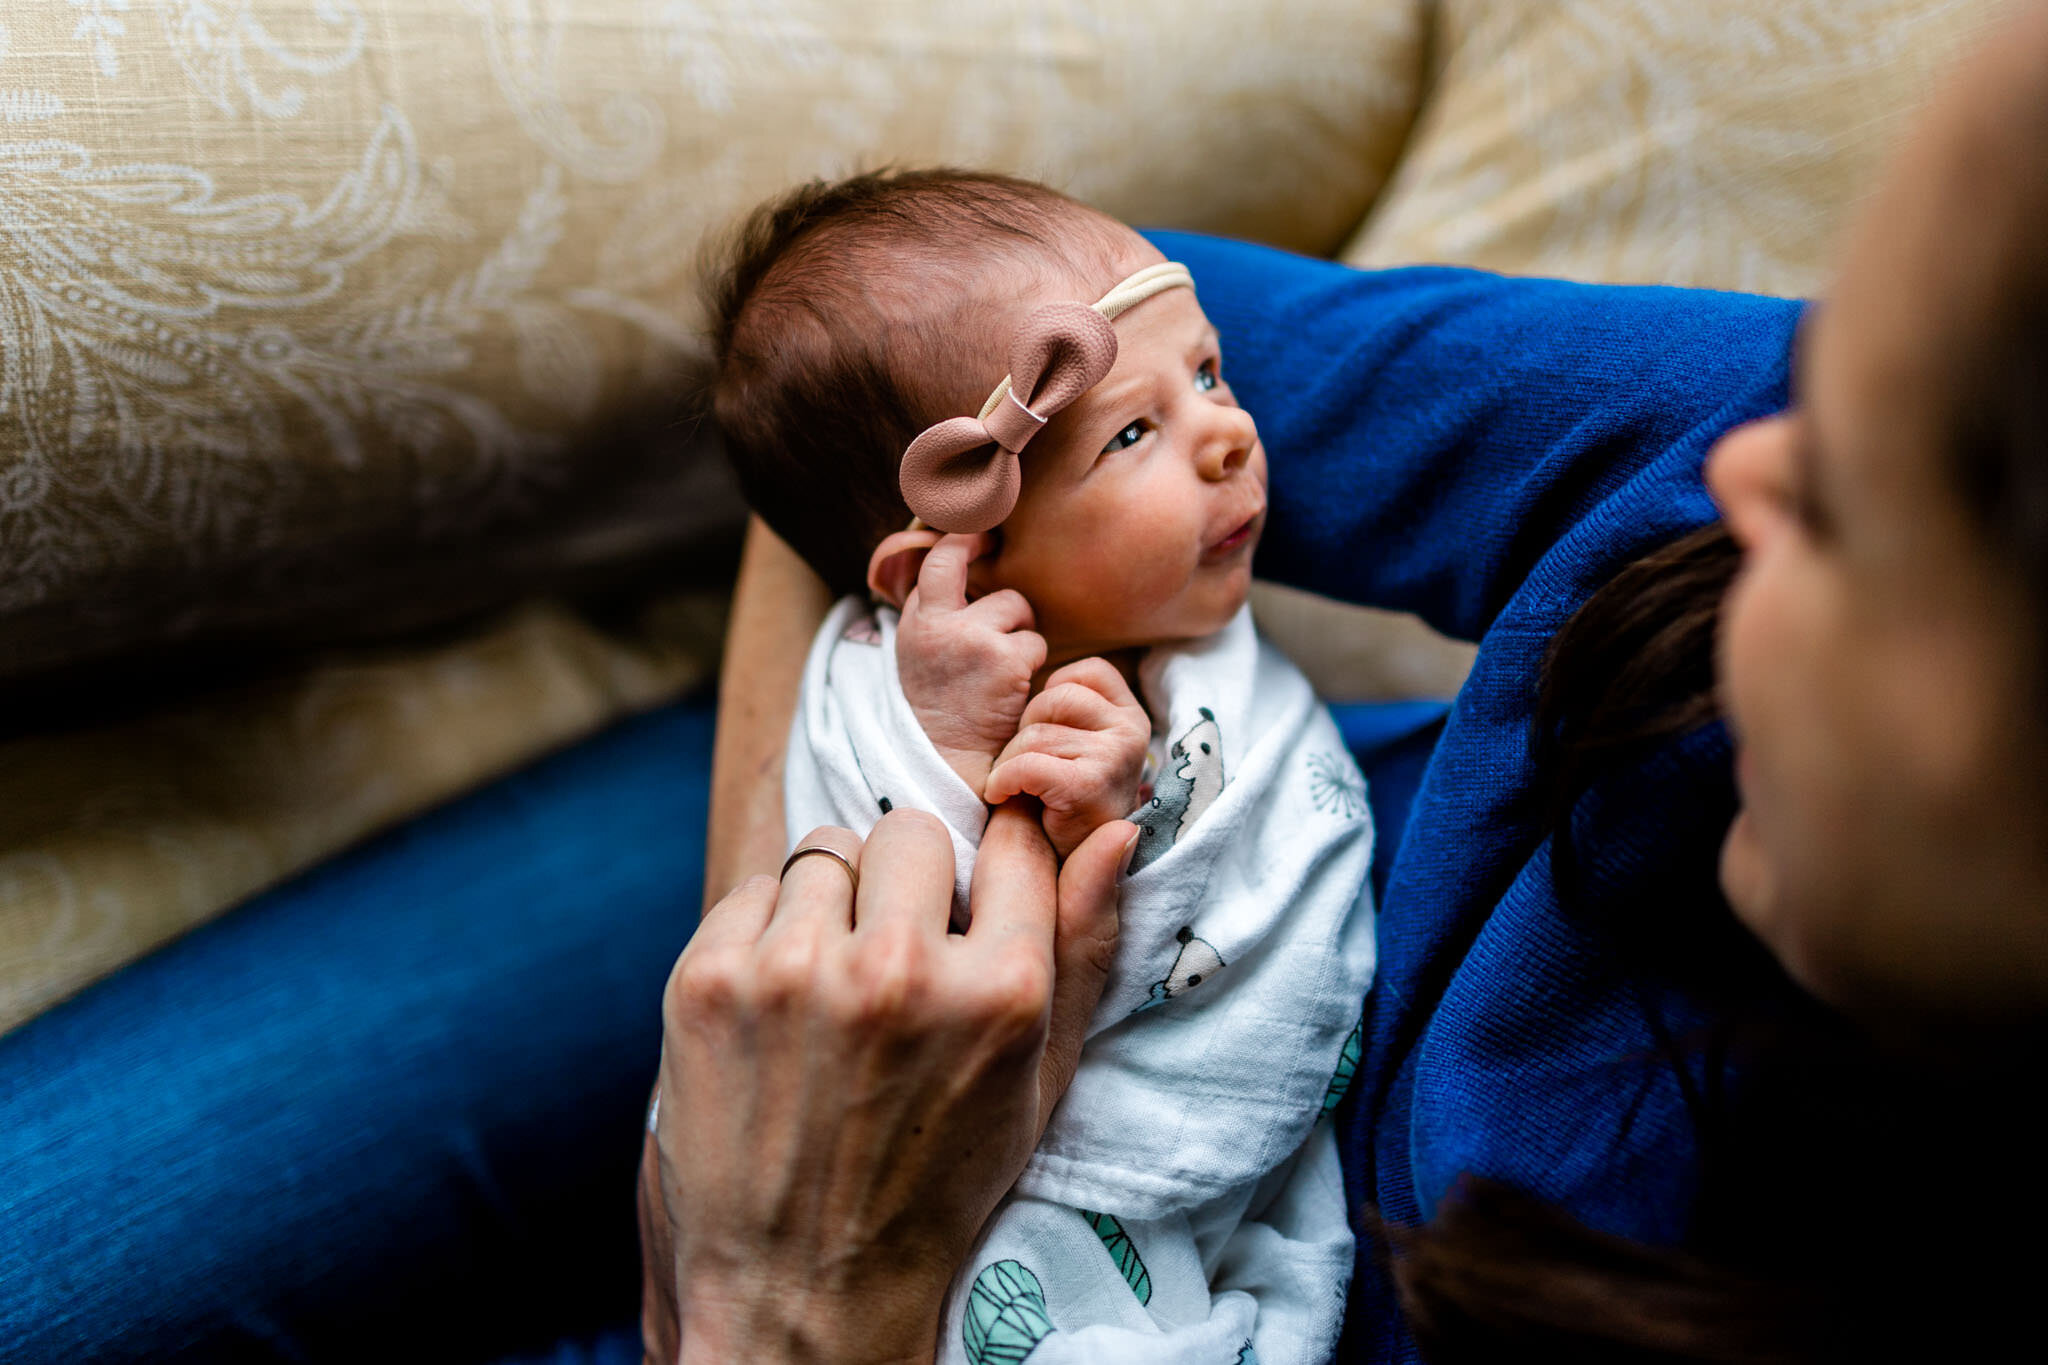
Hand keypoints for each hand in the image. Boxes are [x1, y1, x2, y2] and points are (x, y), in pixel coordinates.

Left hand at [639, 803, 1134, 1364]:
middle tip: (894, 956)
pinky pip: (754, 889)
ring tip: (834, 988)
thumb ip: (1086, 948)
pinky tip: (779, 1007)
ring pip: (826, 851)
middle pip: (911, 833)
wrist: (802, 1283)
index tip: (972, 900)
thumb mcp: (1039, 1081)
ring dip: (834, 904)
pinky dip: (767, 932)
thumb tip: (1114, 828)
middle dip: (906, 883)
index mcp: (999, 994)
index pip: (1014, 844)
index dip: (995, 867)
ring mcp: (794, 972)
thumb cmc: (936, 1180)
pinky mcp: (708, 979)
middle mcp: (898, 971)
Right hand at [895, 533, 1046, 793]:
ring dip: (1020, 637)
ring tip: (1000, 673)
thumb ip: (934, 612)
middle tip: (1005, 611)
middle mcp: (939, 623)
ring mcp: (973, 637)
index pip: (938, 558)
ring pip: (1018, 610)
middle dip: (1002, 593)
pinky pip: (1035, 643)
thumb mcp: (919, 654)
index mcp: (916, 621)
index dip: (963, 539)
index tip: (983, 532)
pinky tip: (1013, 689)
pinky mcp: (1006, 659)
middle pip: (986, 577)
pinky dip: (1032, 665)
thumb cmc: (939, 709)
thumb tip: (954, 559)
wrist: (946, 762)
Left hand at [984, 657, 1150, 860]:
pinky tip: (1003, 796)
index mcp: (1131, 715)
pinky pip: (1027, 763)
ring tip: (1020, 789)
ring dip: (1011, 762)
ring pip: (1035, 734)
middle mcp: (1132, 731)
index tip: (1045, 735)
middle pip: (1052, 699)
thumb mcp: (1071, 743)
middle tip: (1027, 769)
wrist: (1067, 872)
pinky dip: (1004, 781)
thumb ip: (1064, 708)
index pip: (1087, 671)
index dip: (1050, 697)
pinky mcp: (1090, 785)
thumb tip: (1026, 646)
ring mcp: (1116, 757)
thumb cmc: (1058, 802)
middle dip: (1025, 732)